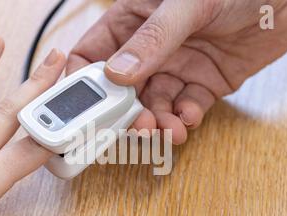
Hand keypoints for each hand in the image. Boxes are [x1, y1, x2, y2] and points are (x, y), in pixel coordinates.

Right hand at [68, 0, 286, 143]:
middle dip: (125, 112)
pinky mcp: (203, 84)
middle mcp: (151, 48)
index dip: (83, 81)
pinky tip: (187, 121)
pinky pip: (185, 108)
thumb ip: (154, 39)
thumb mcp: (190, 4)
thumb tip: (117, 74)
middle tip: (135, 128)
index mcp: (134, 20)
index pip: (93, 53)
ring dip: (157, 122)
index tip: (83, 109)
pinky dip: (184, 120)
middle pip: (122, 89)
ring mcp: (177, 67)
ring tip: (165, 132)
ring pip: (154, 104)